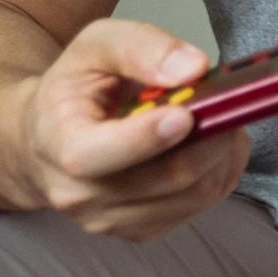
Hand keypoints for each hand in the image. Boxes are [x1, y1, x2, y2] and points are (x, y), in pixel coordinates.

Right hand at [16, 18, 249, 241]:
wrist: (47, 139)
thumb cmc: (75, 88)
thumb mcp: (96, 46)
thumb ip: (140, 47)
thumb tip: (193, 69)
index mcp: (58, 143)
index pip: (96, 156)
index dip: (146, 138)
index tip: (186, 114)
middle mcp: (80, 194)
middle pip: (166, 177)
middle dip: (210, 137)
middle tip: (229, 102)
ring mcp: (109, 220)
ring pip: (194, 195)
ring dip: (222, 154)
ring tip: (219, 118)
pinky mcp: (139, 231)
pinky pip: (200, 206)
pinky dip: (220, 172)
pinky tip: (211, 143)